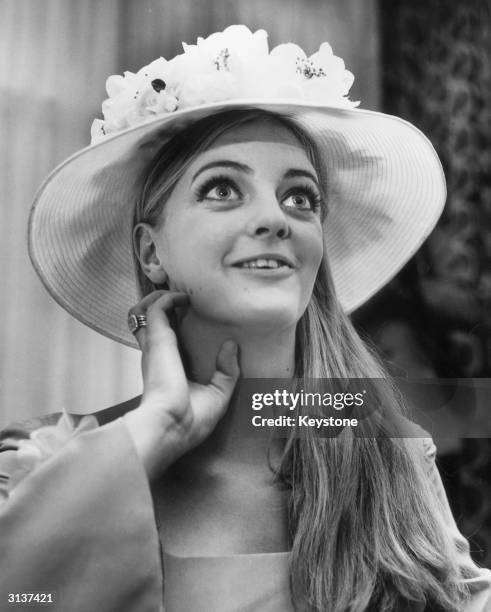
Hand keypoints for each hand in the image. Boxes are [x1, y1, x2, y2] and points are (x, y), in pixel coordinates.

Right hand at [123, 290, 239, 478]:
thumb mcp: (218, 394)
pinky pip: (155, 309)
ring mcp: (155, 347)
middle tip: (180, 299)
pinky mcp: (158, 340)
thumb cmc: (190, 421)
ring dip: (157, 298)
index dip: (170, 326)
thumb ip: (226, 371)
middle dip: (158, 306)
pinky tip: (183, 299)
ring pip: (142, 311)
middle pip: (147, 322)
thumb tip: (232, 346)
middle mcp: (158, 356)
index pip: (163, 341)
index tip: (188, 314)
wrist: (172, 428)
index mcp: (168, 369)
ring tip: (177, 293)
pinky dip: (167, 299)